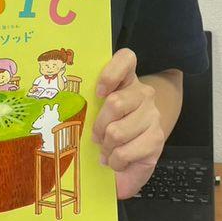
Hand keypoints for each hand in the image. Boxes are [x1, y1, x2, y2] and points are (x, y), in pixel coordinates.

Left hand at [92, 49, 163, 199]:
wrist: (135, 153)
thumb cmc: (110, 129)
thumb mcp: (98, 112)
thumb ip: (87, 103)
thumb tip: (65, 106)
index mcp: (126, 80)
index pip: (126, 59)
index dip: (110, 74)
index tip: (98, 93)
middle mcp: (143, 93)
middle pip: (115, 103)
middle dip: (99, 127)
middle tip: (97, 138)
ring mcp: (153, 115)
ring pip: (117, 131)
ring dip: (107, 147)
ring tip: (108, 151)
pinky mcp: (157, 139)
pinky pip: (126, 152)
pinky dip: (116, 161)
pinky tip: (118, 160)